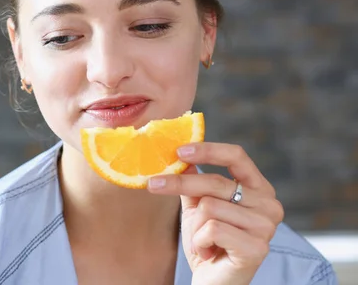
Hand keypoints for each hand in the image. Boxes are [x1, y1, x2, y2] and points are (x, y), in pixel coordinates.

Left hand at [147, 142, 283, 284]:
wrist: (214, 283)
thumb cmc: (208, 243)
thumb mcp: (197, 206)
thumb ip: (193, 181)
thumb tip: (180, 155)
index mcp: (259, 188)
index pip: (237, 155)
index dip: (208, 150)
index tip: (179, 151)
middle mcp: (269, 204)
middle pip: (216, 181)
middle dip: (179, 184)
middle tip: (153, 184)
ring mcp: (266, 227)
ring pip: (210, 207)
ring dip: (195, 226)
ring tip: (201, 241)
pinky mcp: (257, 248)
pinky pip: (213, 229)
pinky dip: (200, 241)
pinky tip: (206, 252)